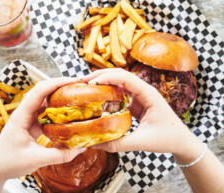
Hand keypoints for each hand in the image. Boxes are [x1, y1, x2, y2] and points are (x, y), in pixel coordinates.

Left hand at [0, 77, 85, 192]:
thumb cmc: (9, 163)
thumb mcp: (36, 160)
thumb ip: (59, 155)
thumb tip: (81, 148)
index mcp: (21, 116)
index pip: (38, 92)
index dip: (56, 83)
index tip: (72, 81)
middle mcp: (24, 113)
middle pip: (42, 92)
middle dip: (59, 86)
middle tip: (78, 86)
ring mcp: (27, 118)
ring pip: (44, 101)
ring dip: (58, 97)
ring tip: (75, 96)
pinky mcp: (31, 124)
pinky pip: (45, 113)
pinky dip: (57, 110)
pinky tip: (67, 113)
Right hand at [83, 69, 202, 159]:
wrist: (181, 141)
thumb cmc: (168, 138)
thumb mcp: (142, 142)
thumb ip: (118, 144)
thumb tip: (95, 144)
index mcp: (149, 94)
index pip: (126, 78)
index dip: (108, 77)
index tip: (92, 82)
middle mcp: (144, 91)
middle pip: (121, 76)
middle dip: (102, 75)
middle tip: (84, 81)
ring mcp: (140, 96)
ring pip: (120, 83)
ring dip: (104, 83)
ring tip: (87, 87)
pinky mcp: (137, 103)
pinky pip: (120, 95)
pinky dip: (108, 94)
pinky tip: (98, 98)